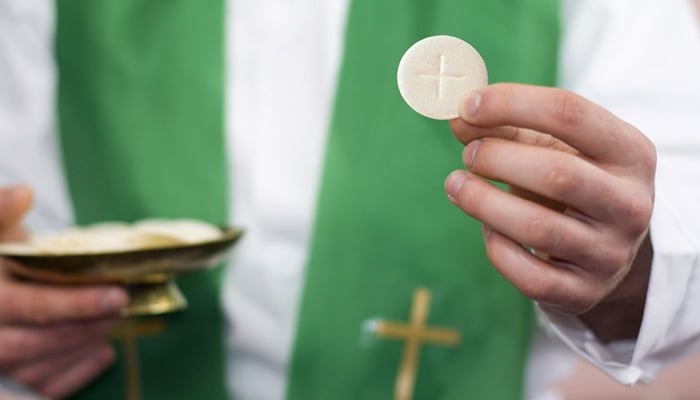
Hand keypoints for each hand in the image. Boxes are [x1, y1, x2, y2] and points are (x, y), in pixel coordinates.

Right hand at [0, 186, 128, 398]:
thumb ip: (0, 210)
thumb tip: (23, 193)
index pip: (29, 306)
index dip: (75, 304)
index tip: (118, 294)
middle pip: (36, 342)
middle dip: (86, 325)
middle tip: (124, 306)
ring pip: (38, 368)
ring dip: (83, 345)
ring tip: (117, 321)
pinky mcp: (10, 378)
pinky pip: (42, 387)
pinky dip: (76, 373)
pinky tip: (104, 352)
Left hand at [446, 84, 654, 340]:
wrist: (607, 252)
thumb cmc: (572, 186)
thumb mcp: (555, 148)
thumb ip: (508, 129)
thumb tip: (459, 119)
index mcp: (630, 153)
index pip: (570, 114)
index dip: (511, 104)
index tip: (466, 105)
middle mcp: (630, 204)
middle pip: (556, 174)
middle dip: (497, 158)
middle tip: (468, 154)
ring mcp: (609, 254)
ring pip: (537, 229)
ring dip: (483, 202)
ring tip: (456, 184)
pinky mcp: (583, 292)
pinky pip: (529, 275)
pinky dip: (497, 248)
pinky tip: (487, 228)